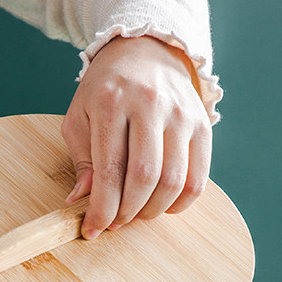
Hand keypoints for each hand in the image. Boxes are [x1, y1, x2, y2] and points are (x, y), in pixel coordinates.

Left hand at [61, 35, 211, 238]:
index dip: (101, 209)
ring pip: (173, 181)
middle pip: (144, 178)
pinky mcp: (203, 124)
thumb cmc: (106, 90)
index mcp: (111, 102)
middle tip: (115, 222)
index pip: (109, 169)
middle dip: (127, 212)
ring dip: (152, 210)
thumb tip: (79, 201)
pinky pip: (198, 178)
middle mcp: (149, 105)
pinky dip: (180, 202)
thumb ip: (81, 161)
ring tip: (136, 213)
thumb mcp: (80, 117)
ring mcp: (181, 114)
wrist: (146, 51)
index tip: (93, 229)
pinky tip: (163, 205)